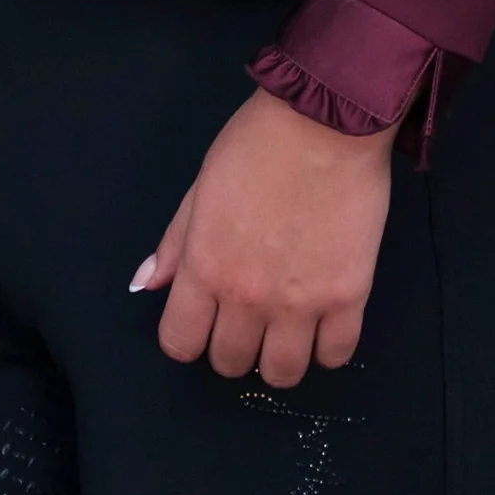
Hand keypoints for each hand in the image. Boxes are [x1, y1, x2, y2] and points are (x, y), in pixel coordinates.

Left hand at [133, 87, 396, 388]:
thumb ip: (175, 241)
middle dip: (233, 346)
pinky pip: (336, 356)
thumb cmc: (256, 143)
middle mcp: (247, 296)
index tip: (203, 319)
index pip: (180, 343)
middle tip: (248, 316)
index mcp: (205, 266)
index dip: (189, 336)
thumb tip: (146, 285)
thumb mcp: (202, 185)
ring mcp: (300, 303)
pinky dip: (327, 347)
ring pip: (281, 374)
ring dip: (279, 357)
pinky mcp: (349, 298)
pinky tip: (324, 321)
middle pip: (230, 364)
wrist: (325, 121)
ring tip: (287, 327)